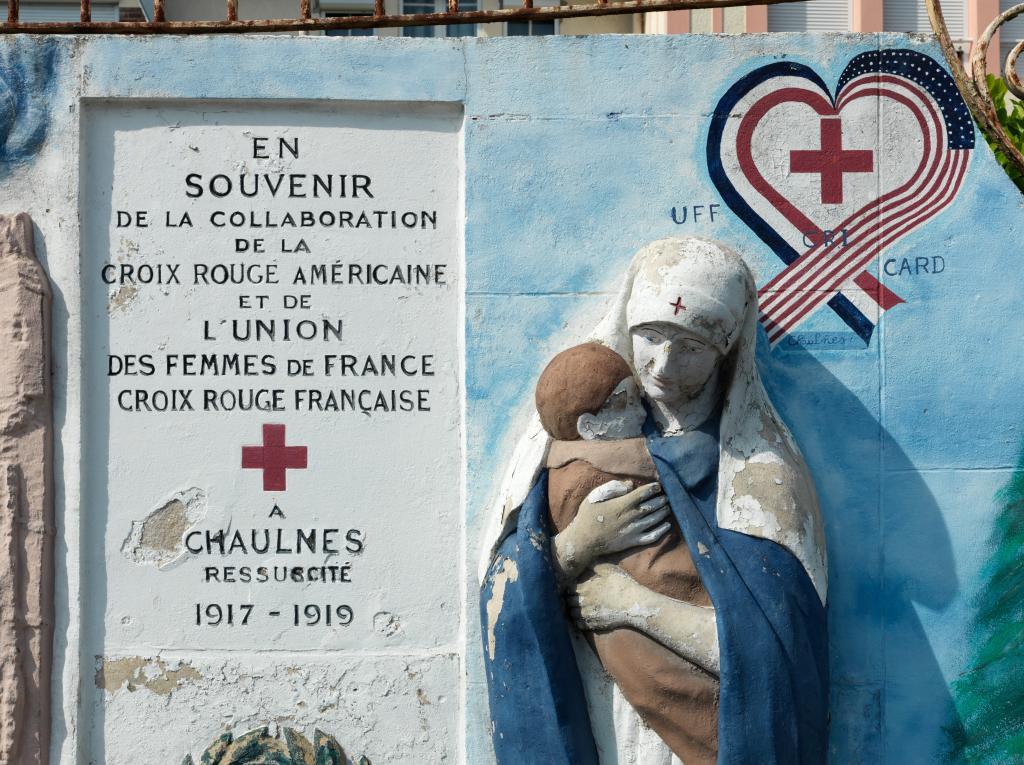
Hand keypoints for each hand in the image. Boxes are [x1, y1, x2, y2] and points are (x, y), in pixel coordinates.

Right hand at [552, 480, 670, 582]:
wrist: (584, 540)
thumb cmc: (588, 516)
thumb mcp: (595, 496)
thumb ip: (613, 488)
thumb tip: (630, 484)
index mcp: (623, 504)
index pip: (643, 493)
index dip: (652, 488)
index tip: (658, 486)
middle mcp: (631, 516)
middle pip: (652, 506)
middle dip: (661, 500)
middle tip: (666, 497)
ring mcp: (634, 530)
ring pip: (654, 519)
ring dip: (663, 512)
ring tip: (668, 507)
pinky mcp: (634, 541)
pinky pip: (652, 536)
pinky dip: (662, 531)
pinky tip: (667, 526)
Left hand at [565, 563, 649, 631]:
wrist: (634, 605)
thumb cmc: (623, 585)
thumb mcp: (609, 570)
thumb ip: (595, 566)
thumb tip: (586, 562)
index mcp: (586, 588)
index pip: (569, 588)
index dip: (569, 587)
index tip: (572, 586)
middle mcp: (583, 601)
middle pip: (568, 600)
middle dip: (569, 598)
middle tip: (573, 597)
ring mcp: (587, 614)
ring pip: (571, 613)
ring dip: (572, 609)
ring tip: (576, 607)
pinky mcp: (593, 624)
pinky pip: (578, 624)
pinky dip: (577, 621)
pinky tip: (582, 617)